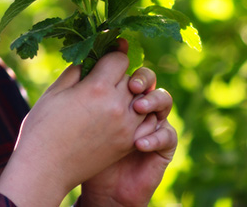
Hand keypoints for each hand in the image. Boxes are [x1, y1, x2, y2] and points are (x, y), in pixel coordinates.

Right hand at [0, 52, 147, 206]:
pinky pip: (146, 122)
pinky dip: (138, 115)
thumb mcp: (55, 91)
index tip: (104, 56)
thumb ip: (76, 71)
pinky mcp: (127, 144)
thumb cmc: (42, 127)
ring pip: (143, 100)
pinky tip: (122, 115)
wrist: (45, 168)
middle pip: (132, 78)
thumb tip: (90, 58)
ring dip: (132, 95)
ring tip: (114, 97)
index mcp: (96, 88)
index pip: (119, 60)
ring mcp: (125, 127)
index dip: (111, 55)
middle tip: (104, 77)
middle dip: (120, 75)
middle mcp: (116, 106)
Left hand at [77, 66, 177, 206]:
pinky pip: (167, 135)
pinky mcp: (161, 147)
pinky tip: (138, 144)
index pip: (126, 69)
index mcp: (118, 93)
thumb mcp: (79, 117)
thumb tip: (82, 60)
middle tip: (131, 86)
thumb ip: (81, 89)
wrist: (98, 187)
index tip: (116, 61)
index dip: (124, 64)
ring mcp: (151, 124)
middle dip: (141, 79)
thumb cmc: (83, 149)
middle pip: (148, 80)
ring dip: (152, 102)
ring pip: (163, 100)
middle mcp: (137, 104)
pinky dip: (155, 137)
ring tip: (137, 108)